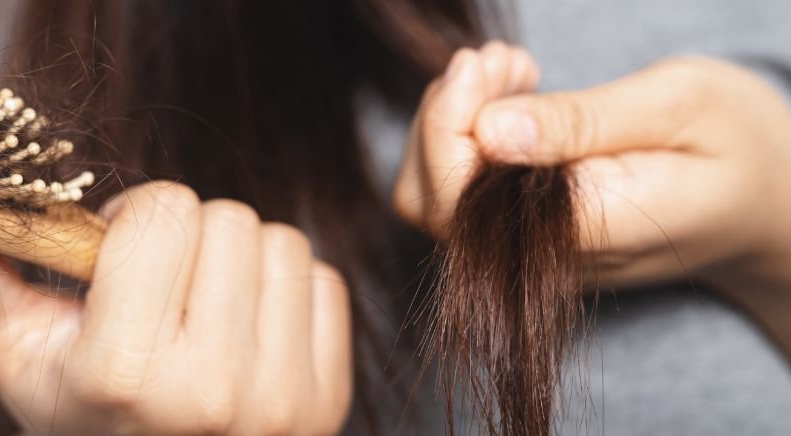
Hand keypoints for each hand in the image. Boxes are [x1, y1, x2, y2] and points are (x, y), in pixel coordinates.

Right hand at [0, 181, 351, 434]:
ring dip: (237, 261)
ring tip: (200, 310)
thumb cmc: (77, 415)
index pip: (165, 212)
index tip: (118, 255)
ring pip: (281, 242)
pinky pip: (323, 281)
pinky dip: (281, 293)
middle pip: (228, 220)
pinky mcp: (327, 399)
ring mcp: (283, 401)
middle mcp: (214, 392)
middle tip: (160, 286)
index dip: (134, 219)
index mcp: (126, 373)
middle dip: (187, 237)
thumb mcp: (13, 354)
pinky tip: (243, 331)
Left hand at [394, 42, 790, 287]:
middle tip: (501, 59)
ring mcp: (531, 251)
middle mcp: (544, 255)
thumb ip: (583, 123)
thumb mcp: (680, 108)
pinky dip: (466, 134)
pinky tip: (513, 96)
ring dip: (451, 121)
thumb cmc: (739, 147)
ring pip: (433, 197)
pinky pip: (463, 192)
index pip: (459, 197)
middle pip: (427, 201)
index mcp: (585, 230)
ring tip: (511, 71)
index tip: (483, 63)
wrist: (770, 207)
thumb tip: (489, 131)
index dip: (447, 122)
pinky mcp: (526, 234)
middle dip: (443, 115)